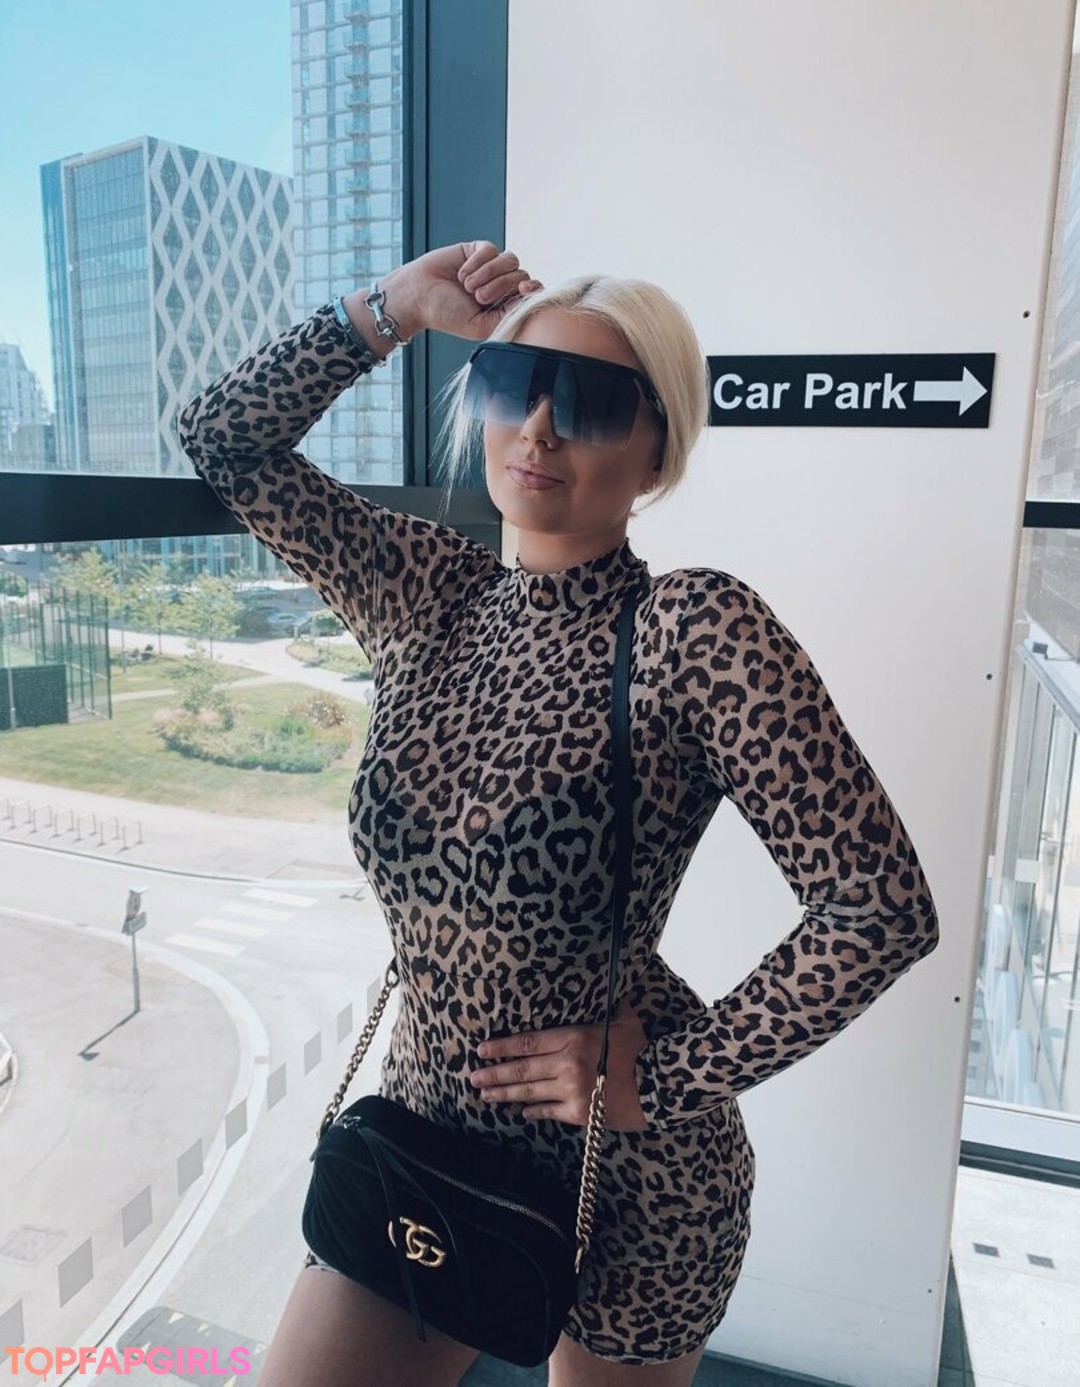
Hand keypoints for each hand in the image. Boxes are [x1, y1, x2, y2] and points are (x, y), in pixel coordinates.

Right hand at [381, 241, 542, 341]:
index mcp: (504, 305)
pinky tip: (462, 272)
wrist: (418, 297)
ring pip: (510, 260)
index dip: (533, 289)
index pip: (531, 294)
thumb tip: (531, 301)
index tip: (525, 290)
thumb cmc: (446, 315)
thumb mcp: (482, 325)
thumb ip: (508, 316)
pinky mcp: (477, 250)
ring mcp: (490, 266)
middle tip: (478, 296)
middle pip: (521, 275)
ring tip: (468, 286)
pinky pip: (491, 249)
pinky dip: (477, 262)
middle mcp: (500, 285)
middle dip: (501, 285)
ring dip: (489, 273)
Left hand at [469, 997, 647, 1130]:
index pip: (529, 1041)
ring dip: (505, 1093)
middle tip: (473, 1076)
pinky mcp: (580, 1113)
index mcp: (575, 1037)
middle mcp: (567, 1062)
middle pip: (522, 1068)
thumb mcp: (627, 1021)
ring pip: (529, 1092)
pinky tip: (521, 1112)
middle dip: (494, 1072)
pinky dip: (534, 1111)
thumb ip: (613, 1006)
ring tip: (484, 1095)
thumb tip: (615, 985)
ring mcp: (572, 1090)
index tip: (482, 1049)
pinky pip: (549, 1112)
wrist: (662, 1085)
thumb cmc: (644, 1050)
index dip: (503, 1046)